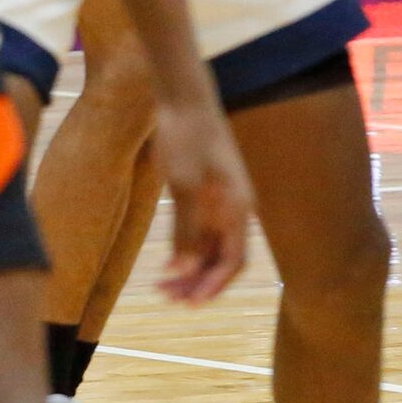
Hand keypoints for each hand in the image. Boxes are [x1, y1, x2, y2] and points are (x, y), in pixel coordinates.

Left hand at [149, 95, 251, 303]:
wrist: (184, 98)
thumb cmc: (187, 138)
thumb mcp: (184, 186)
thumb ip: (187, 231)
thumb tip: (184, 273)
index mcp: (238, 207)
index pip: (233, 261)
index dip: (213, 286)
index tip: (188, 304)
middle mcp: (235, 208)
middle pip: (223, 259)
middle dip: (198, 282)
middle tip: (167, 297)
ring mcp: (221, 201)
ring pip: (210, 248)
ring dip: (191, 270)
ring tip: (163, 286)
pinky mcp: (206, 194)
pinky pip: (201, 233)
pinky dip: (186, 250)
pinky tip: (166, 263)